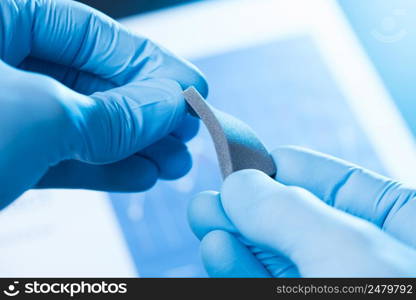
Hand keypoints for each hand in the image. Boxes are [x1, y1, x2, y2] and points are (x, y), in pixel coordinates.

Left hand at [0, 0, 206, 206]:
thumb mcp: (43, 115)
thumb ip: (115, 114)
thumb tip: (170, 106)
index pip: (89, 33)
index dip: (149, 62)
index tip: (190, 89)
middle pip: (90, 82)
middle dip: (146, 113)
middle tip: (186, 132)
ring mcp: (1, 112)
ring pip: (79, 125)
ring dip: (133, 148)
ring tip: (174, 164)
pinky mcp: (1, 155)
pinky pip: (57, 157)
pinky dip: (101, 169)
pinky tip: (140, 175)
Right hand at [188, 146, 415, 276]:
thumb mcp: (349, 249)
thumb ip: (288, 210)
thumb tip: (240, 184)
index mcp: (398, 222)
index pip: (331, 181)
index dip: (281, 166)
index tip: (238, 158)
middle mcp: (364, 254)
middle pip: (293, 217)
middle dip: (247, 205)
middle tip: (212, 195)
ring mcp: (330, 282)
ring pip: (272, 253)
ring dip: (234, 235)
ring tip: (204, 216)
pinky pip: (263, 283)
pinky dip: (237, 267)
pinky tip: (218, 249)